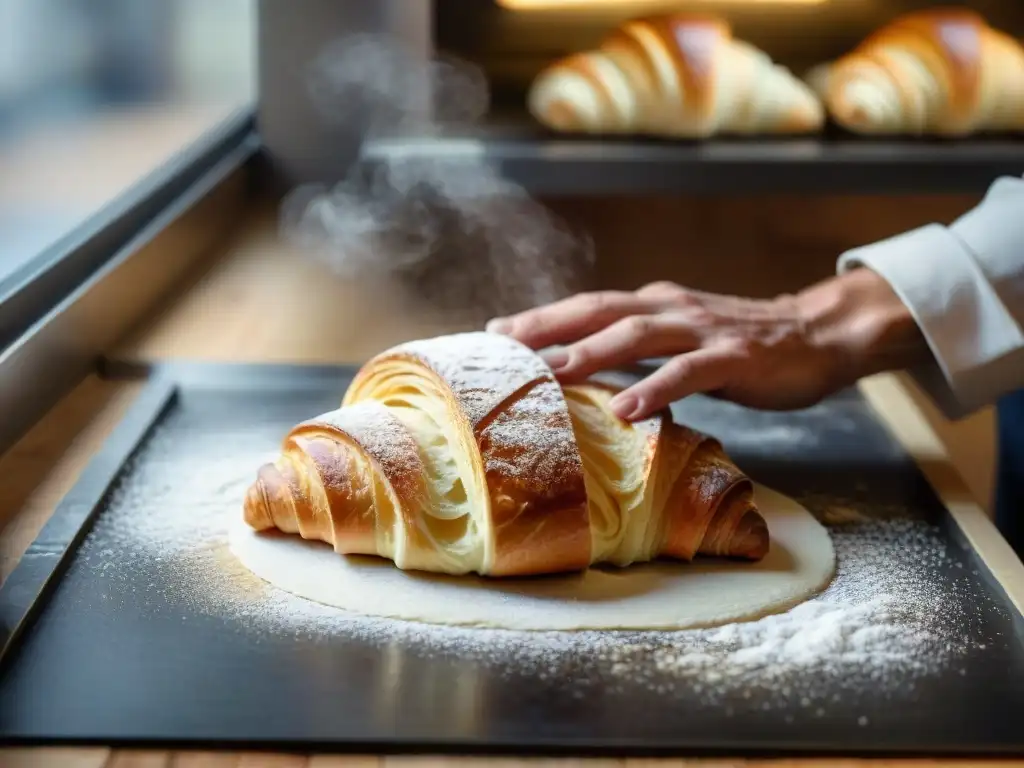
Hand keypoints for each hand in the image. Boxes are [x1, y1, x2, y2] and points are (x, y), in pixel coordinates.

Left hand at [485, 270, 928, 420]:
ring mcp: (703, 330)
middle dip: (548, 325)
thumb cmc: (742, 345)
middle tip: (502, 346)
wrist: (818, 335)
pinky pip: (689, 373)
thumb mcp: (683, 338)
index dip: (543, 316)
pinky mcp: (734, 357)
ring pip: (637, 335)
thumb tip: (589, 369)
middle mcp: (671, 309)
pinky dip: (656, 389)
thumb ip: (641, 347)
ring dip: (591, 351)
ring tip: (551, 372)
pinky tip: (628, 410)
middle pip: (600, 309)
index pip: (589, 305)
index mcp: (656, 305)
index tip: (496, 333)